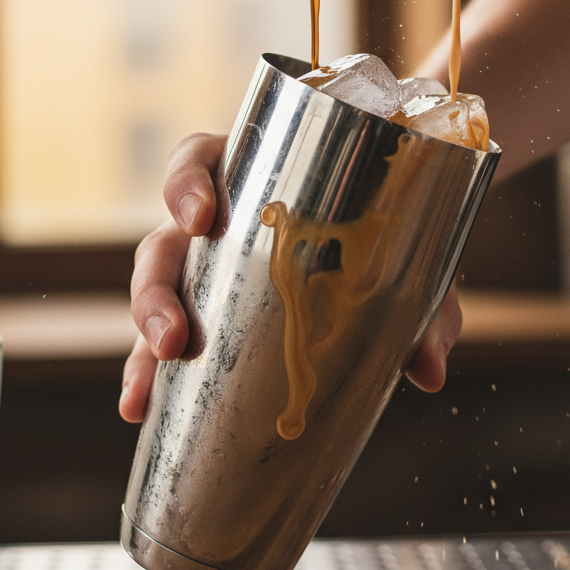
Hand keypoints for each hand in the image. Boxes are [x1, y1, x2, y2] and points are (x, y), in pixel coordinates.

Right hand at [120, 133, 464, 422]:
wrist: (395, 251)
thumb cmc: (389, 237)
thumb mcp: (411, 260)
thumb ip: (428, 308)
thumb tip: (429, 372)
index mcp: (255, 180)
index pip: (199, 160)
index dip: (186, 183)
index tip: (200, 217)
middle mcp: (218, 223)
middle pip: (162, 242)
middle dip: (154, 290)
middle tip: (172, 334)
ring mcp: (206, 270)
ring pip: (153, 293)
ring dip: (143, 339)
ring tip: (146, 389)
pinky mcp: (207, 312)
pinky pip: (162, 336)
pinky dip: (147, 372)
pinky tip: (140, 408)